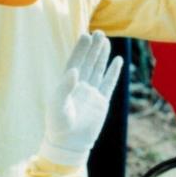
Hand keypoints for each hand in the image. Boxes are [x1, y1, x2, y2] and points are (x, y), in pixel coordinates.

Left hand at [40, 32, 122, 167]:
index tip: (86, 36)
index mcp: (66, 83)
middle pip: (88, 62)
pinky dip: (113, 72)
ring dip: (102, 56)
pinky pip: (109, 83)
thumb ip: (64, 88)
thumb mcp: (57, 106)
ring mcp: (91, 92)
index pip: (75, 62)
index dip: (80, 49)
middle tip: (99, 33)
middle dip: (93, 48)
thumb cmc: (58, 125)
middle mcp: (79, 85)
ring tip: (106, 41)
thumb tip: (75, 71)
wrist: (69, 143)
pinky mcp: (102, 101)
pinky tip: (117, 60)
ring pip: (98, 70)